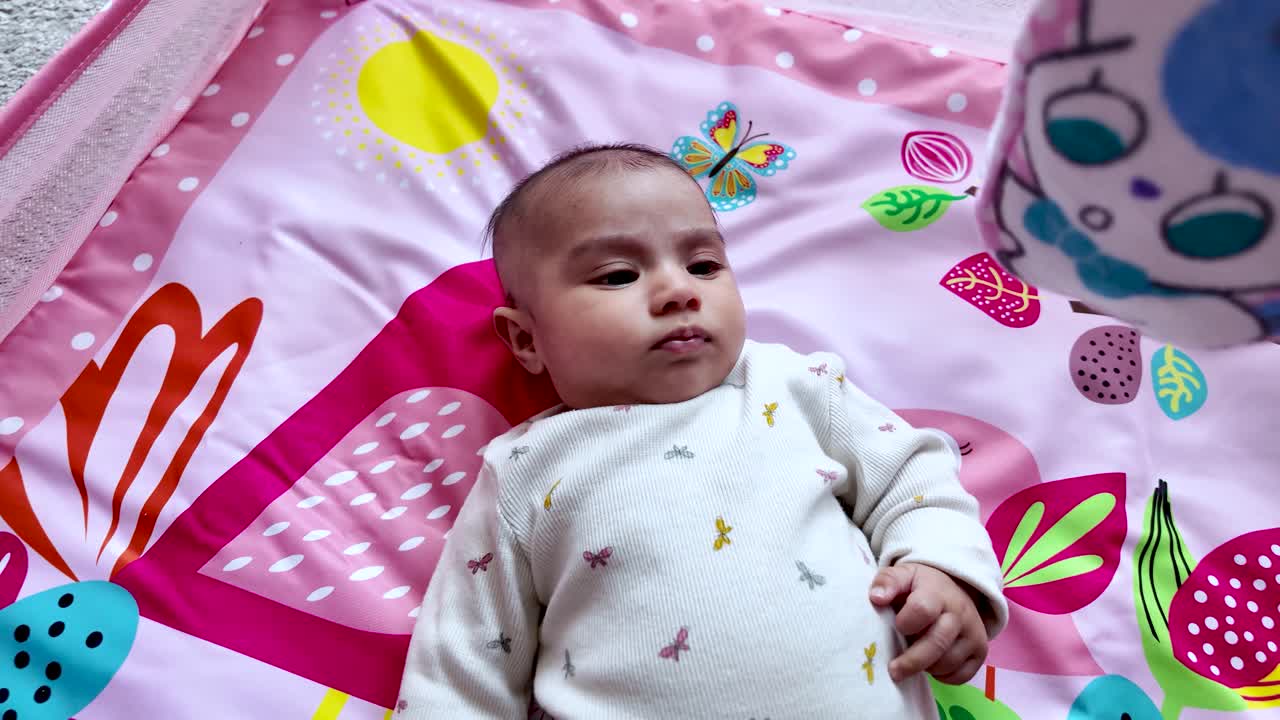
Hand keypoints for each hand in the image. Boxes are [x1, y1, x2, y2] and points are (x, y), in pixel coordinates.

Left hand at [869, 562, 987, 683]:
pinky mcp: (980, 651)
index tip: (896, 627)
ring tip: (914, 657)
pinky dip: (943, 676)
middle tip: (893, 670)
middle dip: (911, 661)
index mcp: (937, 593)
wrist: (953, 588)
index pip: (923, 610)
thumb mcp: (903, 575)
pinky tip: (931, 664)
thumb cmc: (920, 586)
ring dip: (926, 667)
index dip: (905, 623)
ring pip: (947, 663)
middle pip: (937, 643)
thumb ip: (888, 581)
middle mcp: (960, 613)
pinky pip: (961, 676)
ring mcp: (973, 633)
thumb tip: (876, 598)